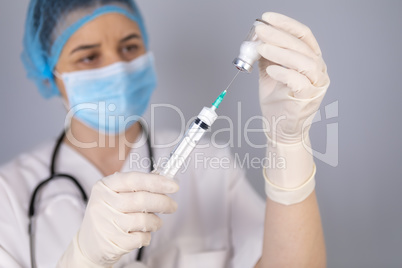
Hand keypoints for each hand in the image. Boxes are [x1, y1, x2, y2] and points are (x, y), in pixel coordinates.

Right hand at [58, 172, 178, 266]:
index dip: (156, 181)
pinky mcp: (111, 242)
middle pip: (142, 200)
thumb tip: (164, 178)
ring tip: (155, 222)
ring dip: (156, 222)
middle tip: (172, 206)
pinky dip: (147, 236)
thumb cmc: (109, 215)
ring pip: (143, 220)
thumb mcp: (115, 195)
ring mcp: (105, 224)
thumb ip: (137, 186)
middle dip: (163, 203)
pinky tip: (142, 233)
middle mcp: (102, 203)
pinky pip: (140, 238)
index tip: (174, 185)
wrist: (89, 245)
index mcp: (104, 186)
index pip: (134, 179)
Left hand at [256, 12, 329, 204]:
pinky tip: (270, 69)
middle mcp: (317, 69)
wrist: (280, 128)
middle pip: (301, 45)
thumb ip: (267, 56)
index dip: (285, 24)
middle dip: (279, 35)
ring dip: (281, 51)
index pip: (302, 35)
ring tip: (262, 48)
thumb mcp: (270, 72)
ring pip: (303, 61)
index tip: (266, 18)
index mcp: (310, 59)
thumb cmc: (277, 101)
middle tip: (260, 29)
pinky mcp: (308, 98)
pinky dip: (284, 72)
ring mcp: (316, 84)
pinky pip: (299, 81)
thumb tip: (257, 37)